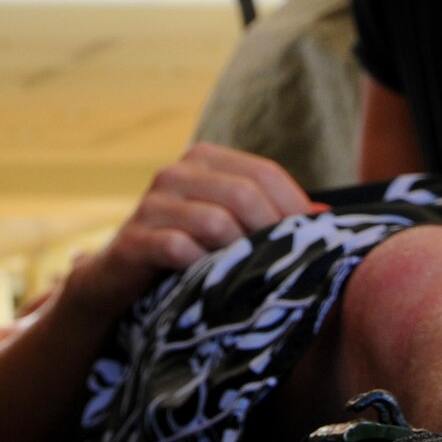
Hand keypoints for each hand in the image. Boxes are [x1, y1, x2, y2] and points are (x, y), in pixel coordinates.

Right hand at [63, 144, 318, 318]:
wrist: (117, 280)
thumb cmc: (185, 248)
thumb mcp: (227, 225)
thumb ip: (269, 214)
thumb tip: (324, 214)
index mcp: (204, 159)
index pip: (264, 172)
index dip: (294, 207)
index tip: (312, 240)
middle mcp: (176, 173)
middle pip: (244, 193)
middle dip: (272, 231)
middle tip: (283, 264)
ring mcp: (151, 204)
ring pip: (216, 221)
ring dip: (239, 254)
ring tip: (248, 275)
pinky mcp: (134, 239)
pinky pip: (180, 249)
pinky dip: (202, 268)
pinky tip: (209, 282)